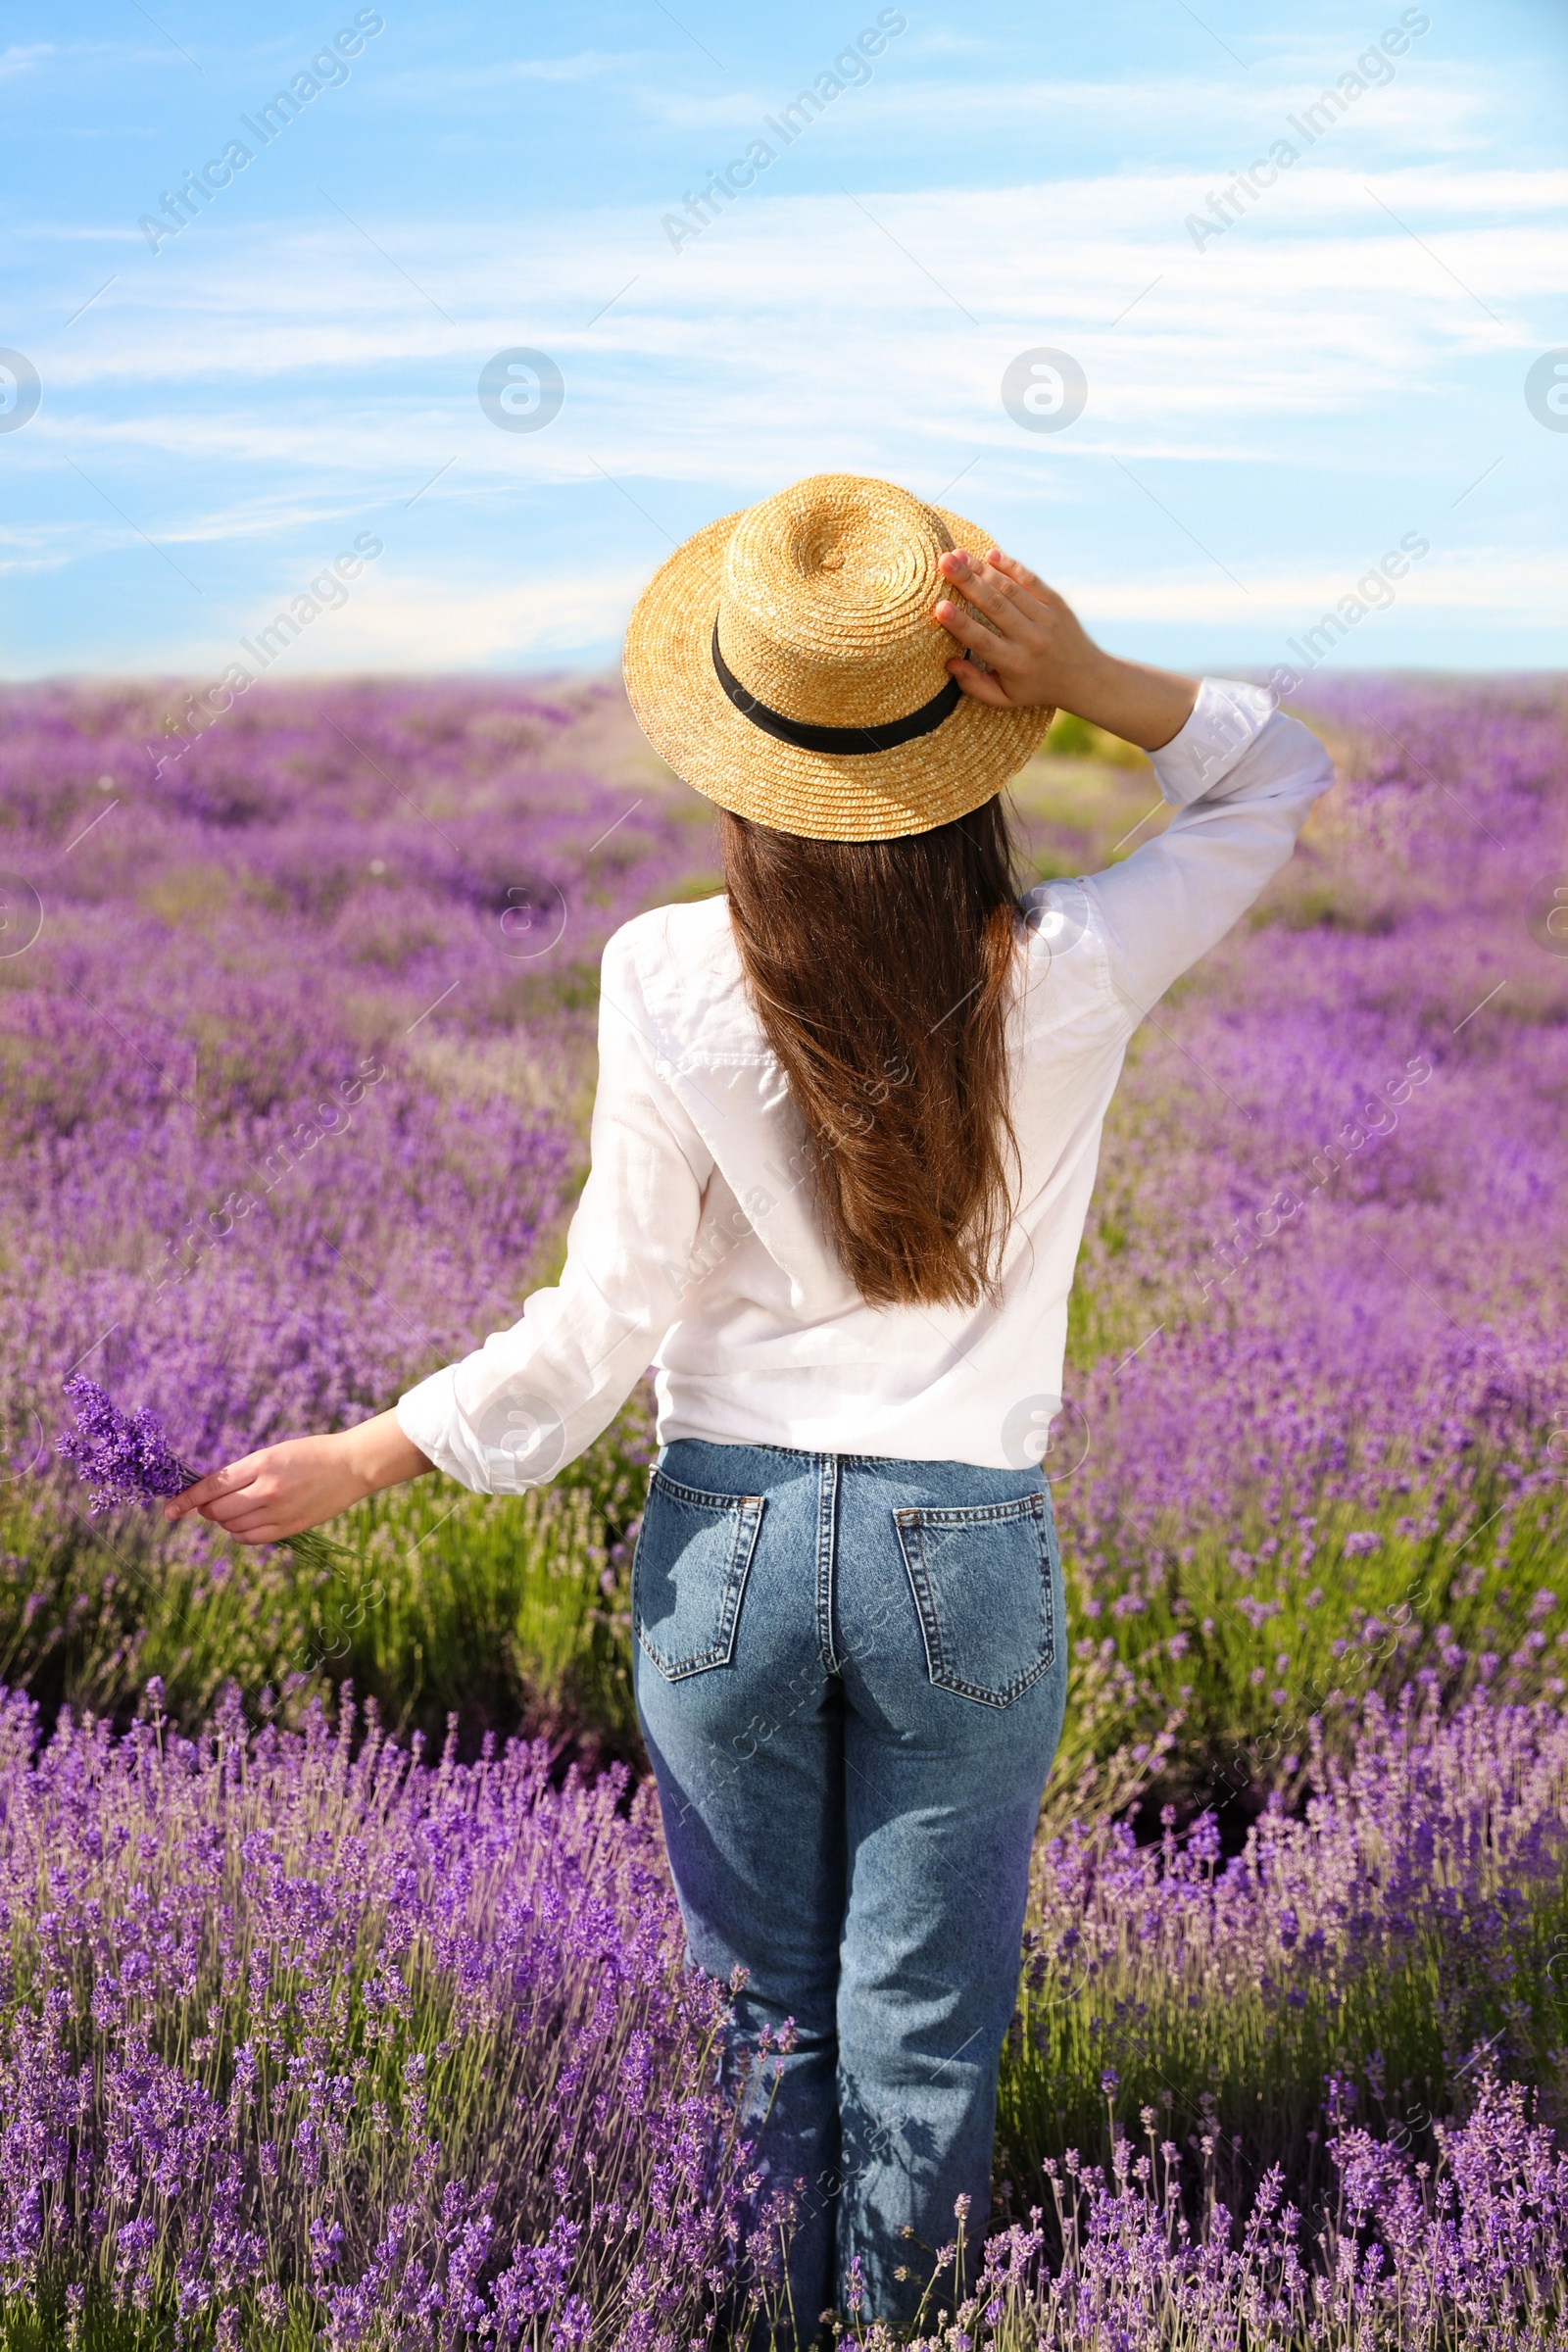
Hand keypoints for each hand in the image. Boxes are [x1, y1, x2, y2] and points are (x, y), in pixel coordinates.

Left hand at [163, 1410, 431, 1544]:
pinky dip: (239, 1534)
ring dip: (223, 1521)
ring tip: (235, 1509)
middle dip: (205, 1509)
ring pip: (230, 1526)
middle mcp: (267, 1489)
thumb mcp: (273, 1453)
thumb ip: (242, 1473)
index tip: (168, 1510)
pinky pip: (249, 1539)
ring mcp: (278, 1512)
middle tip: (210, 1503)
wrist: (351, 1466)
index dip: (185, 1499)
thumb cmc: (310, 1454)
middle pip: (216, 1510)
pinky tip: (244, 1524)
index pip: (211, 1486)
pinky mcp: (288, 1528)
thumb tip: (209, 1495)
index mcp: (261, 1463)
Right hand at [932, 547, 1197, 751]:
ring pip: (1009, 589)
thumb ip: (975, 685)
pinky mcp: (1057, 603)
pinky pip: (1031, 580)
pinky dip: (1011, 566)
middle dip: (967, 582)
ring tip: (957, 554)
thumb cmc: (1035, 688)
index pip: (982, 641)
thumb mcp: (1005, 699)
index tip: (939, 607)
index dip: (960, 624)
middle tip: (943, 562)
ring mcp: (1046, 619)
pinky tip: (990, 555)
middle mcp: (1031, 640)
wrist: (1084, 677)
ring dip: (981, 569)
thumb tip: (949, 662)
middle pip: (994, 606)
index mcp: (1014, 665)